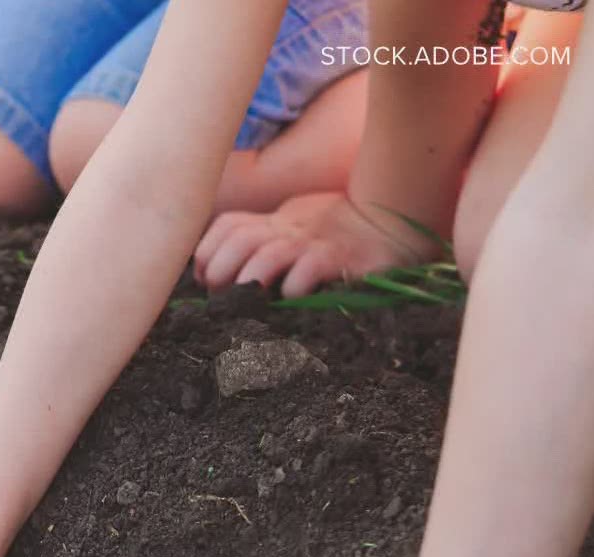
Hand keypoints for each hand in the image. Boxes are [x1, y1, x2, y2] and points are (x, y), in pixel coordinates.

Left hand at [194, 192, 440, 297]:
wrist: (390, 223)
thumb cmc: (335, 235)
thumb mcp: (293, 229)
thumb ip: (259, 240)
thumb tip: (211, 275)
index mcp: (275, 222)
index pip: (228, 226)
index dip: (207, 251)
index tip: (203, 278)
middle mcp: (289, 230)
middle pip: (240, 240)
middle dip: (220, 268)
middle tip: (220, 294)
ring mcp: (313, 244)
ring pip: (268, 256)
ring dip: (249, 280)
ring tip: (244, 298)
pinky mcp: (338, 259)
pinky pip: (308, 271)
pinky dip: (293, 287)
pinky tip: (290, 298)